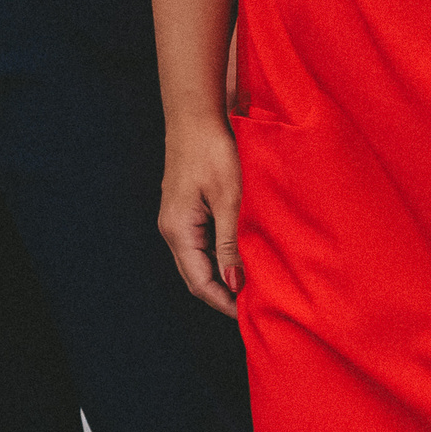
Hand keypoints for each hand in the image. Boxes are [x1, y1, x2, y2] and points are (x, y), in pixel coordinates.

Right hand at [159, 118, 242, 317]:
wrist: (197, 115)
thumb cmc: (214, 151)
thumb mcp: (229, 201)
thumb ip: (230, 244)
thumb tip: (233, 284)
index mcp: (178, 230)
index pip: (199, 282)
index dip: (225, 303)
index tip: (252, 316)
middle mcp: (173, 228)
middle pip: (197, 277)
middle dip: (224, 296)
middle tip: (257, 309)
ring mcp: (179, 219)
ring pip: (200, 263)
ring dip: (224, 279)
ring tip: (255, 291)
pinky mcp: (188, 210)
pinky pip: (203, 245)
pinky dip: (222, 260)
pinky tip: (244, 263)